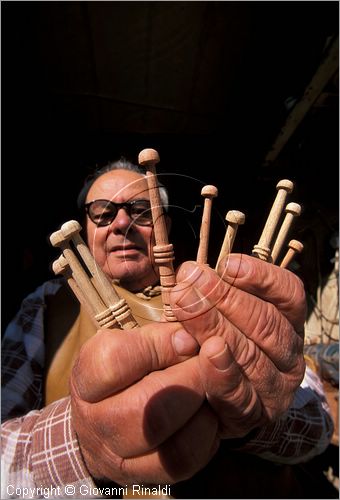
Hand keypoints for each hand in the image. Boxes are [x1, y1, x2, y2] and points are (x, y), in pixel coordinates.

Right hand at [70, 322, 218, 484]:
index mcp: (86, 379)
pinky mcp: (144, 476)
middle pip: (146, 409)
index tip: (187, 339)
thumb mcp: (131, 343)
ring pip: (168, 444)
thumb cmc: (125, 369)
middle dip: (189, 381)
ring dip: (200, 411)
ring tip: (207, 390)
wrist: (105, 418)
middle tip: (206, 365)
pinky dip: (205, 436)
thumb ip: (159, 336)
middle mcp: (94, 422)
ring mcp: (117, 456)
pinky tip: (206, 415)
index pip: (114, 361)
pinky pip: (183, 462)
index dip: (158, 347)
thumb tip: (188, 340)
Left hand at [169, 254, 305, 438]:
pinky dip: (222, 371)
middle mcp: (289, 353)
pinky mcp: (254, 415)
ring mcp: (276, 387)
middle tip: (191, 280)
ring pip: (252, 354)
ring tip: (187, 305)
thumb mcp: (220, 314)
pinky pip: (239, 393)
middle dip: (225, 297)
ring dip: (216, 327)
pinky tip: (208, 351)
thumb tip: (189, 273)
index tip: (227, 264)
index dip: (260, 277)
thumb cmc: (217, 343)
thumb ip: (210, 295)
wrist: (218, 402)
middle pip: (266, 322)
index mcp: (287, 321)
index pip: (288, 293)